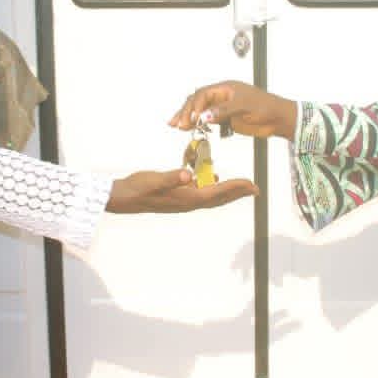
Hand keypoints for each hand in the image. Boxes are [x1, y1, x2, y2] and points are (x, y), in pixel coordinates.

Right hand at [106, 169, 256, 213]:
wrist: (122, 198)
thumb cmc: (138, 188)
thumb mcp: (154, 180)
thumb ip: (171, 177)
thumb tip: (188, 175)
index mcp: (186, 198)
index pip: (217, 193)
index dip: (236, 188)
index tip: (251, 184)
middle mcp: (188, 202)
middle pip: (220, 198)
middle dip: (238, 193)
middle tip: (255, 189)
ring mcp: (183, 201)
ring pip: (212, 196)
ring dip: (228, 191)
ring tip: (242, 186)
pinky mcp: (177, 197)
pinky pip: (201, 192)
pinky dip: (212, 186)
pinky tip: (214, 178)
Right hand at [168, 81, 297, 139]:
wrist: (279, 118)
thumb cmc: (266, 107)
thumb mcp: (244, 107)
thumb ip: (223, 111)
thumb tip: (203, 116)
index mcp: (226, 88)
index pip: (203, 94)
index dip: (194, 106)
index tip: (191, 118)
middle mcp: (221, 95)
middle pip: (198, 100)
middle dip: (186, 111)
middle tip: (178, 124)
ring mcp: (223, 107)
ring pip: (200, 110)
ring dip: (188, 117)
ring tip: (176, 126)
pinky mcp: (225, 118)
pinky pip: (207, 119)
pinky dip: (197, 123)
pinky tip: (189, 128)